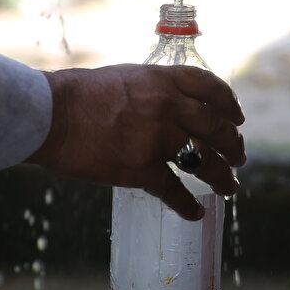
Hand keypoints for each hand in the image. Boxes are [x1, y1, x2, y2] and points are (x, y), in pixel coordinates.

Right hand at [26, 64, 246, 219]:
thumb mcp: (123, 77)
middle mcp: (168, 107)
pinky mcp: (142, 169)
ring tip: (230, 187)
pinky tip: (195, 213)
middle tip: (239, 157)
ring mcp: (157, 139)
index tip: (237, 117)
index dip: (229, 104)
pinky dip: (188, 205)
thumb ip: (150, 90)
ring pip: (204, 161)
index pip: (210, 88)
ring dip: (222, 176)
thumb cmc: (75, 94)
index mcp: (163, 80)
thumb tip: (166, 106)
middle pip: (216, 127)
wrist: (49, 115)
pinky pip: (175, 191)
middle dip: (233, 145)